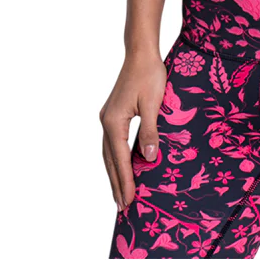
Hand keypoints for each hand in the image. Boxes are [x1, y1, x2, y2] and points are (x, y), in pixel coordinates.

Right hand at [99, 51, 166, 210]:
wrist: (141, 52)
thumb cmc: (149, 74)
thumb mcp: (153, 104)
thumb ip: (149, 132)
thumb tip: (148, 159)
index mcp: (114, 121)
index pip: (120, 159)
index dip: (125, 181)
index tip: (129, 201)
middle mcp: (106, 121)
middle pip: (110, 160)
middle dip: (116, 183)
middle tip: (122, 207)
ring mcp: (108, 117)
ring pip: (109, 152)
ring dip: (114, 173)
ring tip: (119, 193)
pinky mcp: (113, 112)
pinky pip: (113, 142)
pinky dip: (116, 158)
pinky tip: (122, 164)